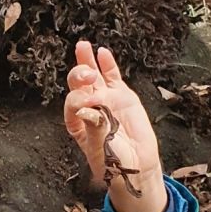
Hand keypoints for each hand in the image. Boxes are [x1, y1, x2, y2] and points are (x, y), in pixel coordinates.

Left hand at [63, 41, 167, 211]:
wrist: (137, 166)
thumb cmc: (115, 162)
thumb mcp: (102, 148)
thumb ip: (95, 127)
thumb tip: (86, 110)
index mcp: (77, 122)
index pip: (73, 104)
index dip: (79, 101)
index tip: (89, 104)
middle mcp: (88, 108)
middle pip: (79, 85)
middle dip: (80, 76)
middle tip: (86, 74)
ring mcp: (105, 99)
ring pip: (93, 76)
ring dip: (86, 61)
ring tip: (82, 46)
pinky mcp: (122, 96)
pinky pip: (112, 77)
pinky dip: (108, 65)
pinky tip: (102, 52)